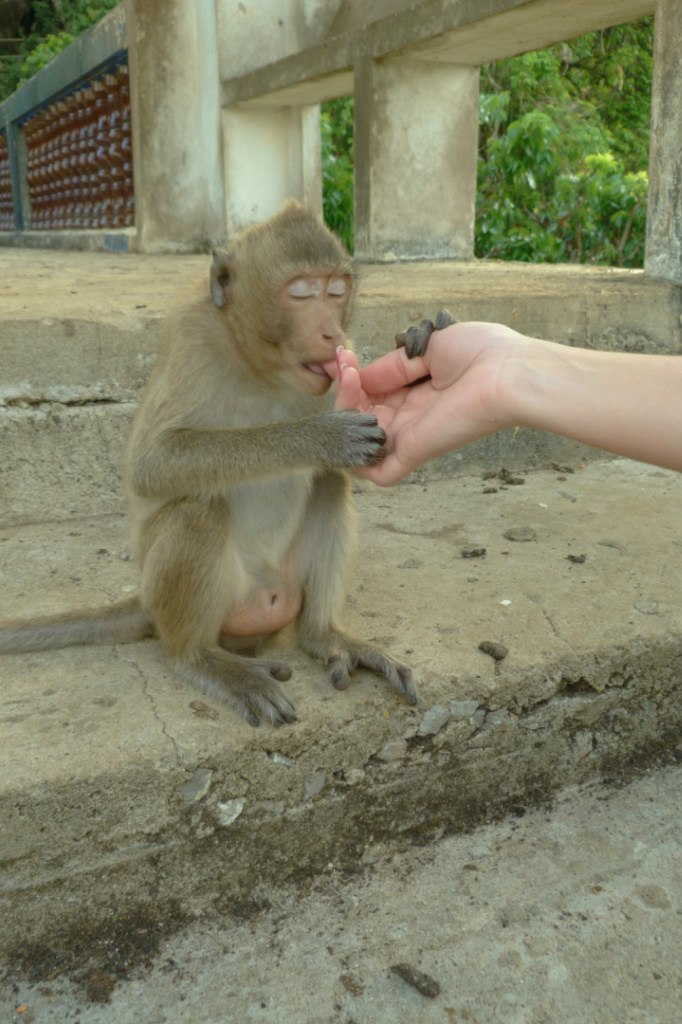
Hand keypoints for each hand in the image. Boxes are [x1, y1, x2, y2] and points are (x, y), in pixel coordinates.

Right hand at [332, 323, 526, 484]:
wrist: (508, 372)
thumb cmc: (482, 352)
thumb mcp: (428, 347)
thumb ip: (393, 365)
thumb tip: (362, 377)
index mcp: (419, 392)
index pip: (374, 393)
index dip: (355, 377)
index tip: (344, 356)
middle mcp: (413, 416)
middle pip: (363, 415)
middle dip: (346, 390)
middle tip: (346, 367)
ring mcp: (412, 436)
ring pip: (362, 440)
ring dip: (345, 412)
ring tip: (350, 382)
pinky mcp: (415, 451)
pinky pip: (379, 474)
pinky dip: (356, 457)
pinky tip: (354, 413)